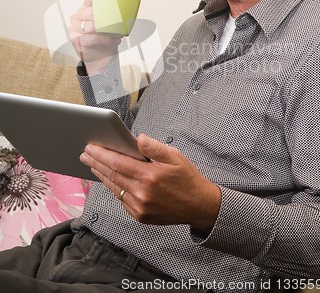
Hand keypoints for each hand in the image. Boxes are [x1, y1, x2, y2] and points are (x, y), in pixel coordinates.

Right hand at [68, 0, 121, 74]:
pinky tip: (114, 40)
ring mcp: (74, 28)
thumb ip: (113, 14)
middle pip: (90, 12)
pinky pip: (92, 38)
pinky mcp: (75, 40)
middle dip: (106, 18)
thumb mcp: (109, 24)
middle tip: (119, 22)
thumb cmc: (104, 38)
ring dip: (107, 30)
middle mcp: (77, 16)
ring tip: (118, 33)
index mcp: (85, 8)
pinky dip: (106, 39)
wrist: (100, 58)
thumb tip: (129, 6)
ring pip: (91, 26)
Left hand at [80, 134, 221, 232]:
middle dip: (96, 162)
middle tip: (85, 153)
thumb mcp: (176, 157)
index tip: (90, 147)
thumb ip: (155, 148)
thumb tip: (138, 139)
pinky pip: (122, 199)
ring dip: (101, 175)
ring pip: (114, 188)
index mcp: (150, 176)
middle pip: (112, 175)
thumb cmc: (187, 178)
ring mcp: (140, 207)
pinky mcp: (140, 216)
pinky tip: (108, 179)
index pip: (118, 162)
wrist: (199, 206)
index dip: (102, 154)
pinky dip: (113, 187)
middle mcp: (142, 193)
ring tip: (92, 164)